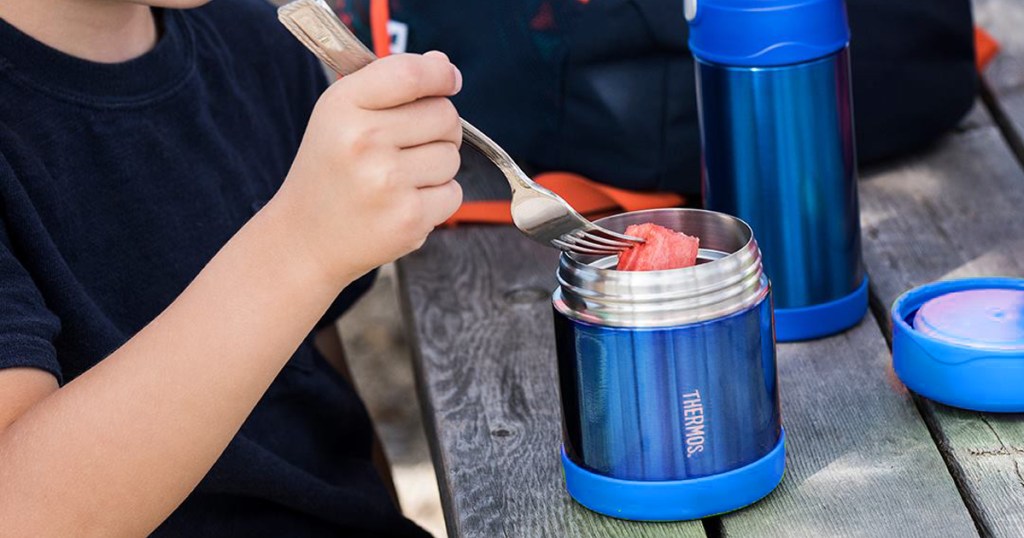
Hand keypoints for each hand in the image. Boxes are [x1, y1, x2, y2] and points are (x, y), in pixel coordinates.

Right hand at [275, 51, 463, 286]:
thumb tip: (444, 66)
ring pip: (451, 157)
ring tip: (399, 179)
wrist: (305, 238)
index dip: (440, 74)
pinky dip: (437, 199)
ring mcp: (388, 182)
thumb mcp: (340, 114)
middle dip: (438, 127)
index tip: (448, 80)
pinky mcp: (408, 218)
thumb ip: (390, 84)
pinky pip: (453, 193)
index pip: (411, 74)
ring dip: (436, 167)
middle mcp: (364, 141)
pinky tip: (403, 203)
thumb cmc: (331, 169)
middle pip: (444, 116)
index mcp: (344, 106)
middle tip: (409, 144)